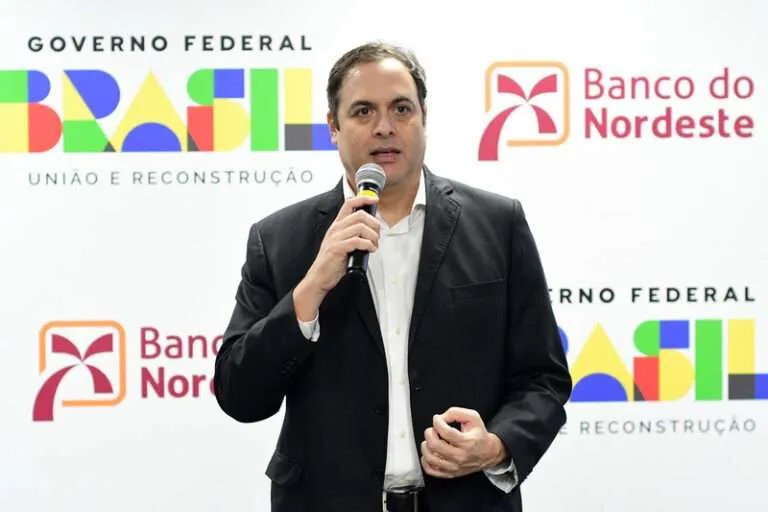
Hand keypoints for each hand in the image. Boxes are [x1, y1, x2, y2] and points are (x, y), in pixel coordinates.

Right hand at [293, 194, 379, 319]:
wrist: (319, 277)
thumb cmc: (331, 262)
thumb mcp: (341, 243)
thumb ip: (352, 234)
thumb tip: (371, 230)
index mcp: (337, 225)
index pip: (349, 203)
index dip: (363, 199)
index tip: (374, 200)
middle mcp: (336, 229)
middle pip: (359, 215)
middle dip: (374, 223)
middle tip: (377, 234)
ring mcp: (336, 238)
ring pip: (361, 227)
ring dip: (373, 236)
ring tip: (374, 244)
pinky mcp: (338, 248)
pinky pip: (357, 241)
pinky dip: (368, 245)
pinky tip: (370, 250)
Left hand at [420, 407, 507, 478]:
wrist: (489, 453)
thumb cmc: (480, 435)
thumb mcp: (473, 417)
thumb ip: (456, 413)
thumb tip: (441, 418)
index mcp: (467, 442)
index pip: (446, 432)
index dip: (437, 422)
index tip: (437, 419)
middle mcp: (460, 456)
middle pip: (435, 445)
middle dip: (429, 433)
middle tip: (432, 429)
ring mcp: (455, 467)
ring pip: (431, 458)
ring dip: (426, 446)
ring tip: (430, 440)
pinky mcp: (450, 474)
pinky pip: (431, 470)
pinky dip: (426, 461)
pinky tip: (430, 453)